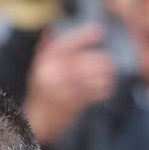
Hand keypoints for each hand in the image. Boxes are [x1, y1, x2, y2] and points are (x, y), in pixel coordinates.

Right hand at [24, 25, 114, 144]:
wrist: (37, 121)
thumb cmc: (41, 92)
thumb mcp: (38, 69)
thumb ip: (45, 49)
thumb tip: (49, 29)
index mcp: (44, 63)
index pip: (66, 45)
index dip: (83, 36)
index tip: (100, 31)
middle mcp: (51, 75)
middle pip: (82, 62)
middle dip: (100, 61)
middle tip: (110, 61)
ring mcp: (61, 90)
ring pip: (90, 78)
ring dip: (105, 75)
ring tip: (110, 74)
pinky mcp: (72, 104)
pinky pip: (93, 93)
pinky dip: (104, 89)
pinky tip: (108, 87)